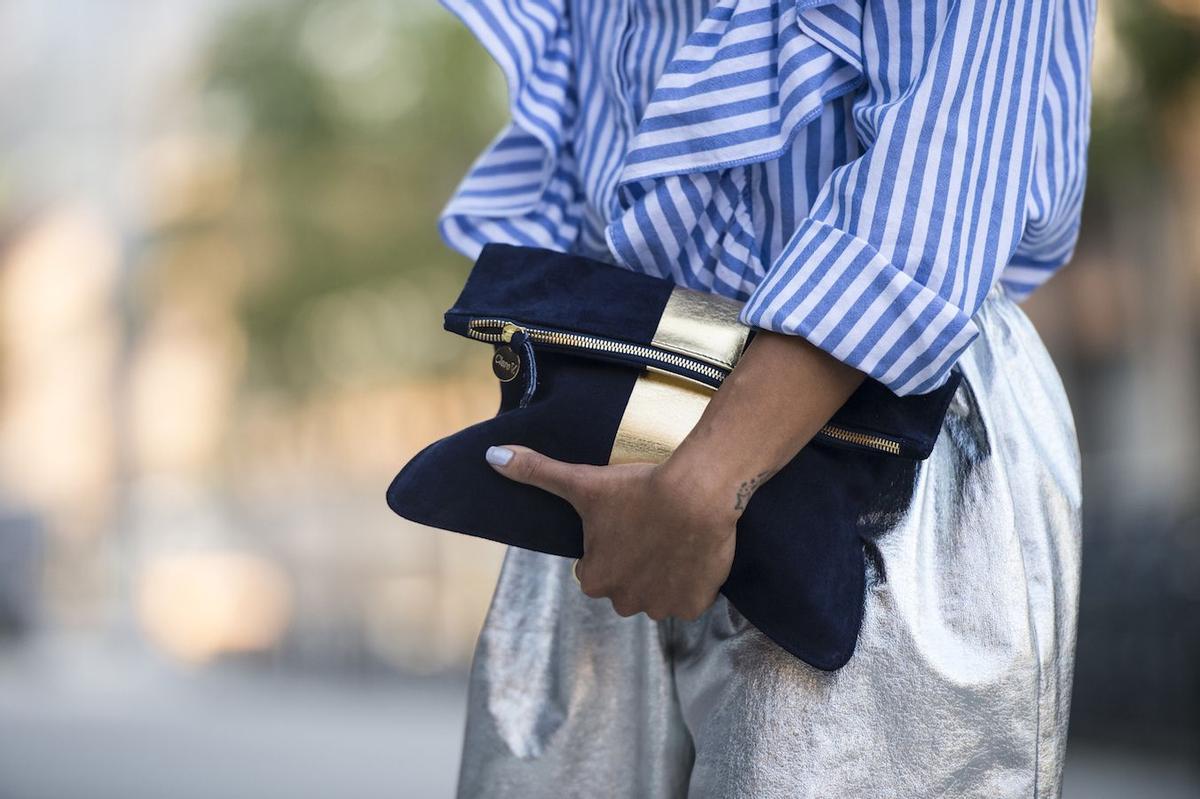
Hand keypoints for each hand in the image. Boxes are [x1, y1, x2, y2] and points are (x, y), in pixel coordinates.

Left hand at [485, 445, 737, 620]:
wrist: (696, 495)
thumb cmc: (637, 489)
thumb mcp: (582, 481)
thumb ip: (536, 472)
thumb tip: (492, 455)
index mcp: (593, 580)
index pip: (596, 570)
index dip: (611, 546)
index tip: (625, 523)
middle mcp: (624, 602)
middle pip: (626, 586)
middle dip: (635, 565)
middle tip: (650, 530)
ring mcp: (661, 606)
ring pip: (657, 595)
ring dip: (663, 576)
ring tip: (673, 540)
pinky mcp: (693, 605)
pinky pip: (688, 600)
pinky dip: (691, 584)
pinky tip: (692, 555)